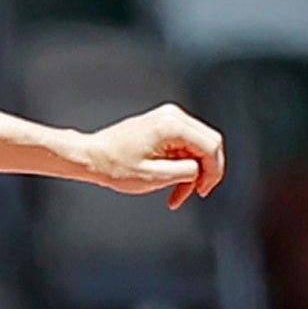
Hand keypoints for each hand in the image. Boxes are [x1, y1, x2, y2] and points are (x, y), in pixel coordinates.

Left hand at [84, 103, 225, 208]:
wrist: (94, 156)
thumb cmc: (115, 165)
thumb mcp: (155, 177)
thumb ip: (185, 172)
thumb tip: (200, 170)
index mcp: (172, 125)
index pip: (211, 146)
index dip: (213, 172)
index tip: (204, 190)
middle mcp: (173, 116)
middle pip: (209, 144)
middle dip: (206, 171)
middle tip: (195, 192)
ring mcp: (169, 118)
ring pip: (199, 146)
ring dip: (193, 171)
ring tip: (178, 192)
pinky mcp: (164, 124)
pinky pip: (186, 144)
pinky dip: (184, 164)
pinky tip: (174, 180)